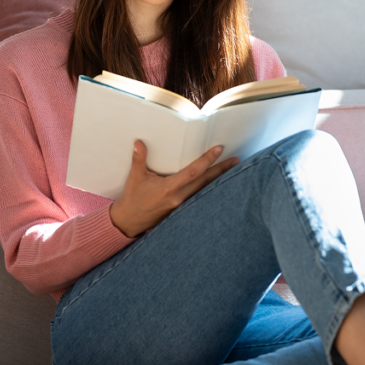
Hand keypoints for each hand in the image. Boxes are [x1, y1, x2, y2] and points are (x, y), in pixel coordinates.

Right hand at [109, 141, 238, 237]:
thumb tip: (139, 143)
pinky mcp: (180, 210)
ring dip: (217, 180)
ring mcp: (181, 206)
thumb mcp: (135, 177)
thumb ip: (139, 159)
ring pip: (204, 190)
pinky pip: (198, 197)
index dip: (207, 160)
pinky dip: (208, 189)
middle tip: (236, 160)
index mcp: (169, 188)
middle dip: (221, 170)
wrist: (128, 222)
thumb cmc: (132, 199)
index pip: (193, 172)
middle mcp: (179, 198)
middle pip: (205, 182)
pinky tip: (216, 184)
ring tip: (231, 170)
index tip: (219, 149)